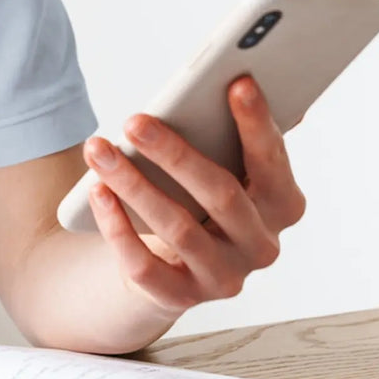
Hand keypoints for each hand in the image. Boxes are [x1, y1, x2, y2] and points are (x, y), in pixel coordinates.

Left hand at [83, 76, 306, 318]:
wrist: (170, 264)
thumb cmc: (200, 197)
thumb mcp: (224, 165)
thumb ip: (235, 132)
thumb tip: (244, 80)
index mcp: (281, 205)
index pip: (273, 164)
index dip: (257, 125)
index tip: (236, 82)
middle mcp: (260, 247)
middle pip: (219, 195)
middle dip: (174, 153)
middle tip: (134, 120)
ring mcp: (223, 277)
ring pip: (176, 228)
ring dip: (132, 183)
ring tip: (98, 149)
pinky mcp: (179, 298)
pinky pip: (144, 266)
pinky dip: (117, 228)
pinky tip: (97, 192)